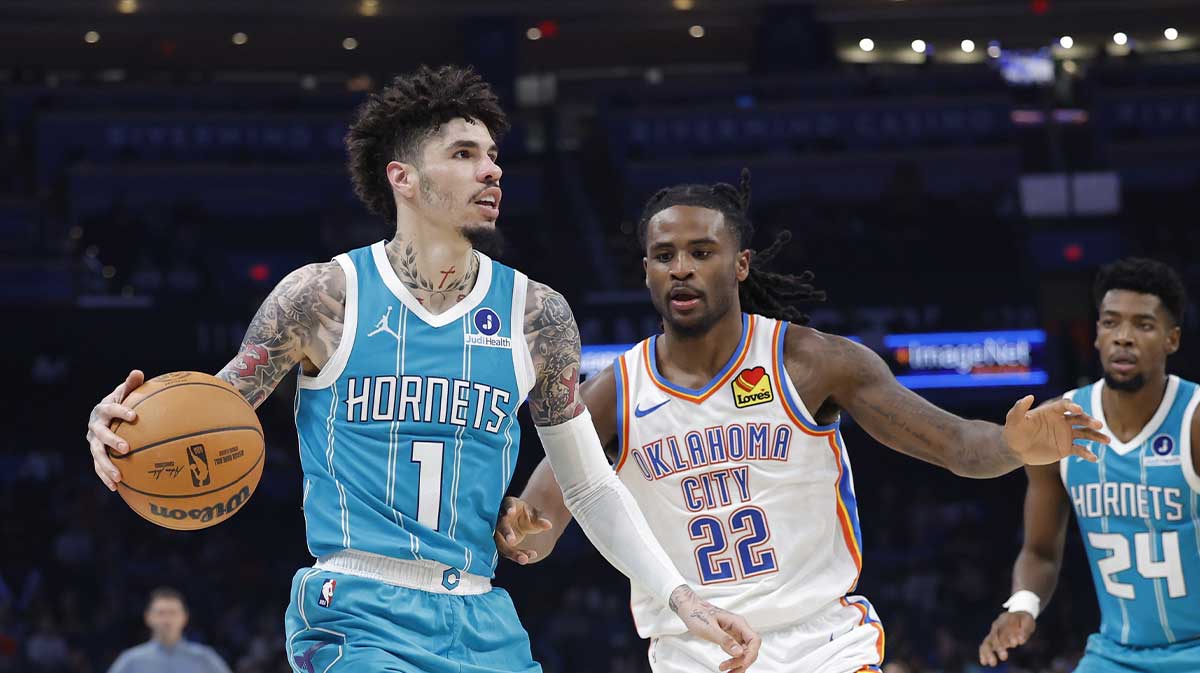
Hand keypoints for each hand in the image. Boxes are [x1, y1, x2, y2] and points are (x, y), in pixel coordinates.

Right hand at [86, 370, 143, 490]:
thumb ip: (131, 384)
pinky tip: (115, 488)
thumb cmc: (121, 402)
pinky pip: (98, 467)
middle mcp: (95, 426)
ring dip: (107, 466)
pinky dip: (105, 477)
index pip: (111, 408)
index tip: (135, 416)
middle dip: (112, 441)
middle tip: (127, 449)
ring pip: (97, 455)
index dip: (121, 411)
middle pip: (100, 434)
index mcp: (103, 409)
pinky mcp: (96, 453)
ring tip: (119, 478)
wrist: (105, 415)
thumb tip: (138, 372)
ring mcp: (93, 441)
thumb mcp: (125, 392)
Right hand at [493, 497, 552, 564]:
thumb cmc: (526, 515)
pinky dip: (515, 555)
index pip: (506, 504)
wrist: (520, 522)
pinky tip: (526, 559)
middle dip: (505, 532)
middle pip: (500, 525)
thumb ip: (539, 519)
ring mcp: (497, 531)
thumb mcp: (534, 515)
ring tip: (524, 559)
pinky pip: (506, 551)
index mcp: (508, 505)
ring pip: (501, 542)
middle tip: (511, 540)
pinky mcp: (499, 543)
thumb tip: (549, 525)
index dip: (508, 508)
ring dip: (511, 551)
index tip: (510, 512)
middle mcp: (499, 518)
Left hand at [668, 586, 760, 672]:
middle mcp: (739, 628)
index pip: (754, 640)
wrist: (690, 610)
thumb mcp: (709, 628)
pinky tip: (728, 667)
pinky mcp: (730, 639)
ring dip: (738, 664)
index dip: (751, 654)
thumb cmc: (697, 614)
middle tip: (730, 670)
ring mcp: (735, 634)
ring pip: (744, 652)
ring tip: (727, 671)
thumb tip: (739, 652)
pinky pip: (737, 652)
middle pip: (750, 649)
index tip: (742, 663)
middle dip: (742, 661)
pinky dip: (734, 661)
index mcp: (738, 622)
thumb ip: (725, 640)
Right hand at [979, 610, 1035, 666]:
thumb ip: (1025, 631)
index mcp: (1005, 620)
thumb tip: (1021, 641)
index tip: (1014, 645)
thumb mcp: (1028, 622)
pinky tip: (984, 662)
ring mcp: (994, 633)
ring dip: (988, 652)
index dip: (1007, 637)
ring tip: (992, 663)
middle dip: (998, 647)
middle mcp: (997, 626)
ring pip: (987, 642)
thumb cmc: (1024, 620)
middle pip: (994, 636)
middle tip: (1004, 657)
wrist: (1017, 615)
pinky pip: (985, 646)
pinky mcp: (993, 639)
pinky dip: (984, 653)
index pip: (1003, 628)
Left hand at [1003, 396, 1108, 464]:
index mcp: (1052, 411)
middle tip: (1098, 425)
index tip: (1078, 409)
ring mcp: (1066, 435)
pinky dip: (1087, 453)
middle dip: (1090, 420)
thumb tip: (1029, 396)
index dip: (1072, 406)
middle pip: (1080, 418)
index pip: (1065, 405)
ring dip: (1097, 436)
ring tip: (1107, 440)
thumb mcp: (1014, 419)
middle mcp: (1062, 421)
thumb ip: (1020, 407)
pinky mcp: (1066, 448)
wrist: (1015, 449)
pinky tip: (1094, 458)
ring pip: (1085, 434)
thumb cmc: (1014, 431)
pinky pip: (1080, 450)